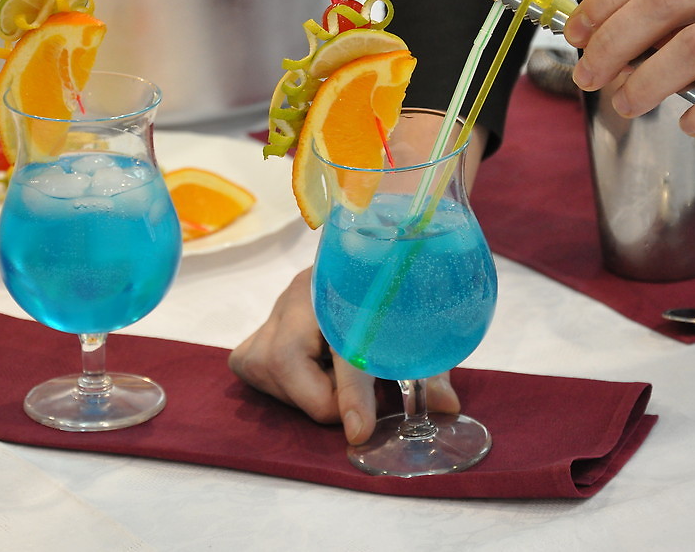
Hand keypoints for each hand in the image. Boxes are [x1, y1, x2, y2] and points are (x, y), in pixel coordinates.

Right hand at [228, 267, 460, 444]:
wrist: (370, 263)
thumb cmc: (393, 301)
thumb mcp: (417, 332)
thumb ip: (428, 369)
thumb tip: (445, 406)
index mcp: (349, 287)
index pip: (345, 348)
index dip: (354, 395)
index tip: (359, 431)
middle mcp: (305, 292)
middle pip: (288, 359)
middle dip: (320, 398)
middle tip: (353, 405)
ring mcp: (277, 308)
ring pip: (265, 366)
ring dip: (300, 393)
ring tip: (333, 383)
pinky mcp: (261, 325)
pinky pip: (248, 363)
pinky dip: (276, 384)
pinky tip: (305, 378)